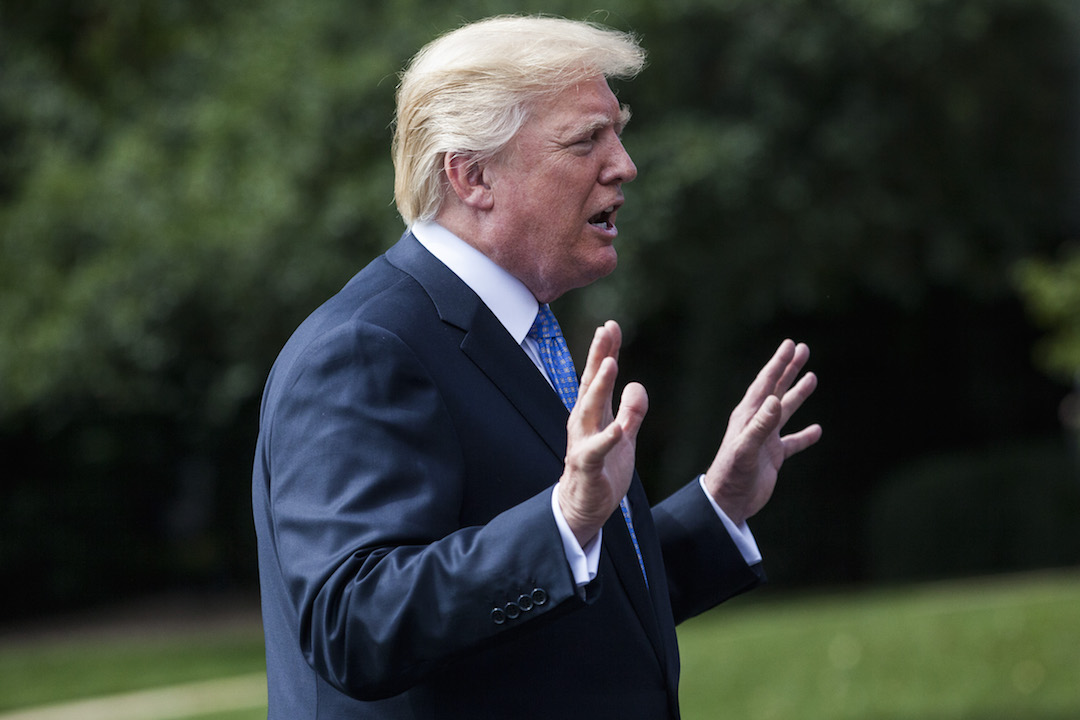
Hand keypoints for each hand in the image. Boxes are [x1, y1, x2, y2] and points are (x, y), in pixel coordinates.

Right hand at [557, 321, 648, 546]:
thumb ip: (631, 410)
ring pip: (590, 410)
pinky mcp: (587, 466)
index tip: (611, 325)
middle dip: (598, 357)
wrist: (583, 507)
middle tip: (606, 330)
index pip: (599, 377)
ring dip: (600, 387)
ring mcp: (583, 443)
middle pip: (590, 384)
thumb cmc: (602, 469)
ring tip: (611, 365)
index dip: (606, 351)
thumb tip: (637, 384)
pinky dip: (607, 438)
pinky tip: (618, 428)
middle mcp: (584, 423)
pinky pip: (597, 450)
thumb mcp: (623, 435)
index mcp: (593, 414)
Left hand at [703, 339, 820, 525]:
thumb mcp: (746, 449)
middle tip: (803, 349)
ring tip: (813, 377)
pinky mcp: (772, 457)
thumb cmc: (732, 475)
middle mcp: (756, 423)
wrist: (727, 502)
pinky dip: (804, 436)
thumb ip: (761, 425)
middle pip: (776, 389)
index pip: (766, 383)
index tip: (791, 344)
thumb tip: (775, 400)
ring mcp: (765, 439)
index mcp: (748, 416)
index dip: (778, 363)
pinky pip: (792, 442)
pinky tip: (817, 430)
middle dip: (789, 369)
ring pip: (785, 410)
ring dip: (798, 394)